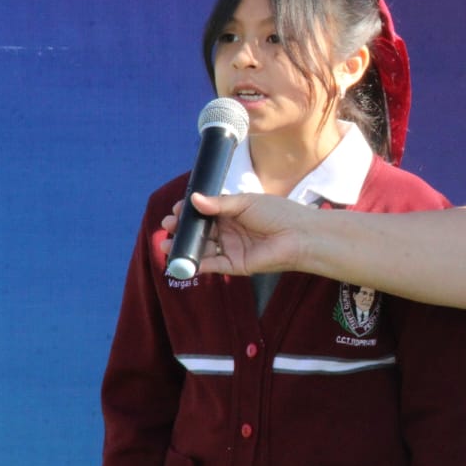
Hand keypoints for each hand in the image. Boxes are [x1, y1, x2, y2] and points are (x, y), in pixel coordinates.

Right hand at [161, 192, 310, 276]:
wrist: (299, 235)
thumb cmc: (277, 213)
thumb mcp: (245, 202)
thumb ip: (219, 203)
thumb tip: (194, 200)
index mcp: (233, 212)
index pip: (205, 212)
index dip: (189, 212)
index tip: (176, 210)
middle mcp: (230, 230)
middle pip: (200, 231)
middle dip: (182, 230)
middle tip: (167, 226)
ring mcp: (231, 248)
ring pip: (202, 249)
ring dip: (184, 247)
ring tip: (166, 245)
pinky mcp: (235, 264)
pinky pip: (212, 265)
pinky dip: (196, 264)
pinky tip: (181, 260)